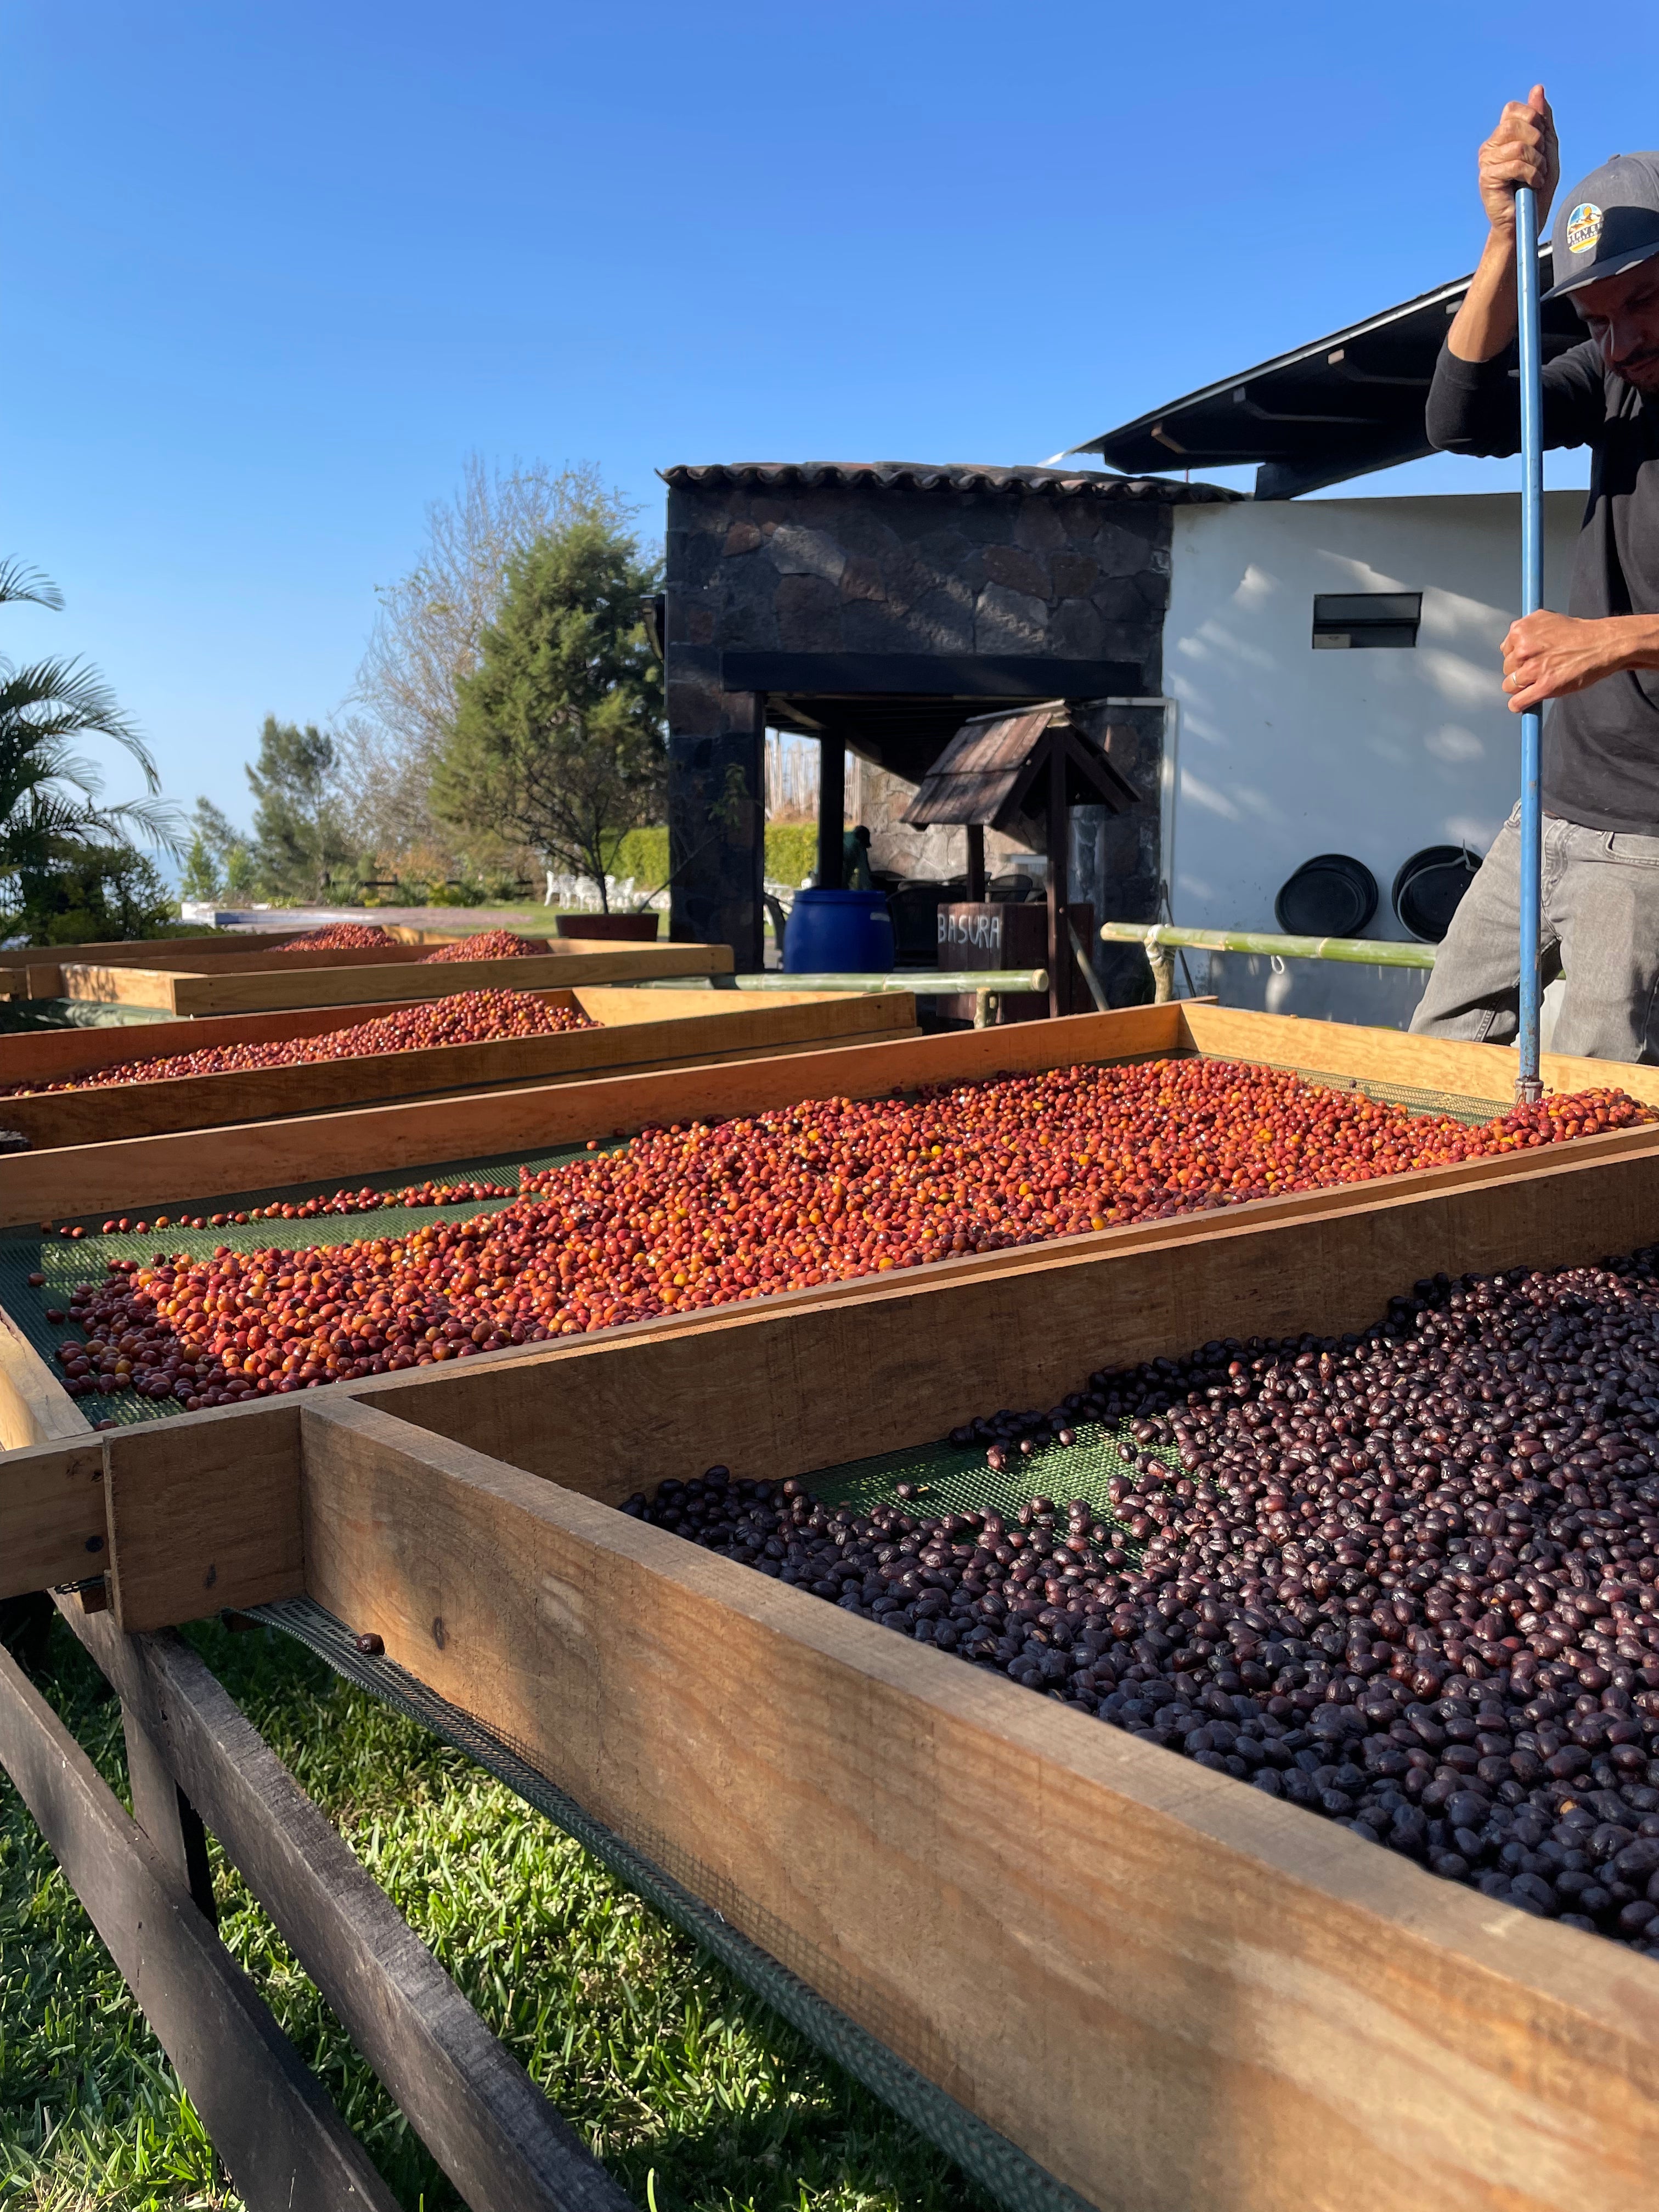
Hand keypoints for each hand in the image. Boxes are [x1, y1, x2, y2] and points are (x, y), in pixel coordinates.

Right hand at [1478, 86, 1558, 236]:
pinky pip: (1514, 165)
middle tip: (1539, 161)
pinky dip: (1531, 175)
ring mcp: (1486, 162)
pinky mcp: (1486, 179)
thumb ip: (1543, 119)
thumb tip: (1537, 89)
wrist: (1527, 221)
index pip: (1513, 110)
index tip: (1539, 141)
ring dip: (1536, 161)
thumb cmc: (1537, 188)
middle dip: (1536, 141)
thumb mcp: (1547, 148)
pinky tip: (1531, 185)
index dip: (1532, 120)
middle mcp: (1491, 146)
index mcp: (1503, 136)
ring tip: (1537, 175)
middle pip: (1514, 124)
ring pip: (1517, 145)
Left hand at [1501, 610, 1626, 709]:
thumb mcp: (1547, 620)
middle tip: (1539, 670)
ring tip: (1539, 682)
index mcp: (1522, 630)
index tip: (1530, 658)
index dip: (1518, 656)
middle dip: (1520, 671)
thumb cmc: (1577, 633)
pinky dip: (1519, 705)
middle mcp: (1524, 647)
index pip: (1505, 650)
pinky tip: (1526, 702)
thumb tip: (1508, 646)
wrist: (1603, 643)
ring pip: (1510, 686)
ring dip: (1521, 688)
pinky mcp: (1544, 686)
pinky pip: (1518, 702)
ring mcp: (1534, 668)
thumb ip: (1526, 631)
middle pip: (1507, 669)